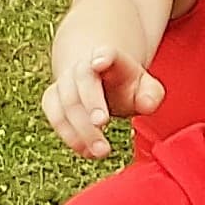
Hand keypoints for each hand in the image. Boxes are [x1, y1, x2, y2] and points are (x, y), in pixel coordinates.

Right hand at [43, 45, 161, 157]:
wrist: (99, 80)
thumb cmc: (127, 85)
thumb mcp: (145, 85)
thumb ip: (151, 94)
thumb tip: (147, 105)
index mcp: (110, 58)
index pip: (106, 53)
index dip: (102, 56)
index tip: (100, 62)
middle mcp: (82, 67)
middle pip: (83, 82)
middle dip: (91, 103)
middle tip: (102, 124)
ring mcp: (64, 82)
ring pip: (65, 103)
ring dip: (81, 129)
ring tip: (100, 151)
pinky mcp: (52, 99)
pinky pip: (56, 118)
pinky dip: (70, 137)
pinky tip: (86, 152)